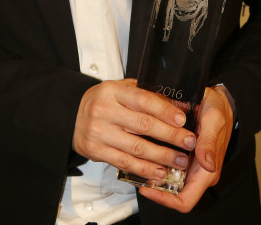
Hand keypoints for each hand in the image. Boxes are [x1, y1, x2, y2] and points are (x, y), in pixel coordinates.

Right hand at [73, 78, 196, 182]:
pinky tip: (159, 171)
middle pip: (143, 125)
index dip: (165, 110)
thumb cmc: (103, 101)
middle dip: (170, 135)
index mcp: (113, 90)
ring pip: (136, 147)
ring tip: (179, 160)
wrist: (72, 116)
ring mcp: (99, 132)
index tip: (182, 119)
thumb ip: (146, 95)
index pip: (143, 100)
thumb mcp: (121, 89)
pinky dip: (144, 169)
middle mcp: (104, 110)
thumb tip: (178, 106)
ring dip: (161, 156)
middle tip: (189, 142)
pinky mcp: (96, 151)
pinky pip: (125, 162)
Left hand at [139, 85, 233, 212]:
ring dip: (154, 177)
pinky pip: (170, 168)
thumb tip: (207, 165)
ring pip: (169, 182)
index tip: (147, 188)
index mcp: (207, 171)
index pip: (185, 200)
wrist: (221, 101)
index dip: (165, 200)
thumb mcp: (214, 120)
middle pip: (174, 194)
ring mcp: (192, 165)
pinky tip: (146, 155)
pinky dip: (158, 164)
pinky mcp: (186, 157)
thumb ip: (209, 142)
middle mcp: (199, 172)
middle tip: (137, 175)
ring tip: (138, 164)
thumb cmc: (219, 110)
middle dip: (155, 189)